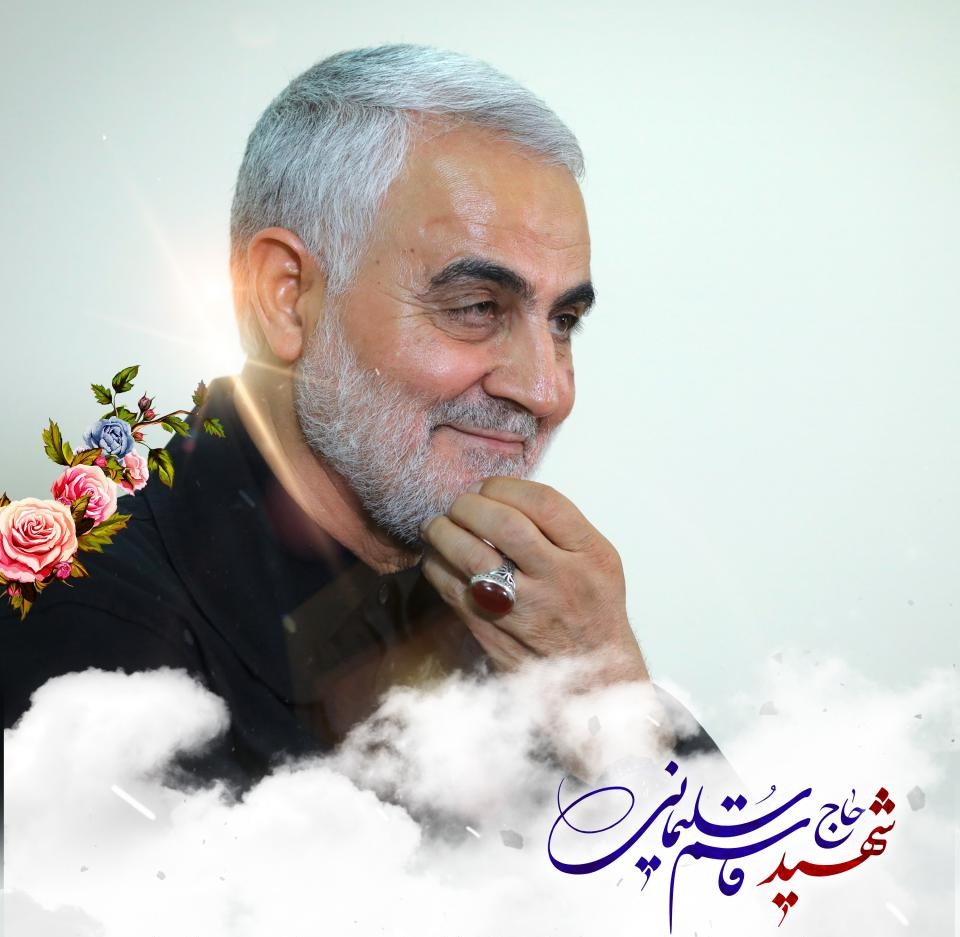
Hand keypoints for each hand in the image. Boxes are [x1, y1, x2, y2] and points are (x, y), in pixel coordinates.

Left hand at [419, 477, 648, 688]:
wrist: (596, 679)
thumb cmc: (593, 613)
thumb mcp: (597, 562)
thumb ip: (559, 529)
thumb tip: (501, 496)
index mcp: (590, 554)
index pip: (543, 502)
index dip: (504, 486)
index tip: (487, 488)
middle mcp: (561, 579)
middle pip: (505, 524)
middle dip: (469, 505)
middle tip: (458, 505)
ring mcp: (527, 609)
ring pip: (473, 555)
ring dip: (443, 532)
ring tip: (436, 526)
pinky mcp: (495, 632)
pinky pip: (453, 589)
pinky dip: (436, 567)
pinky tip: (436, 559)